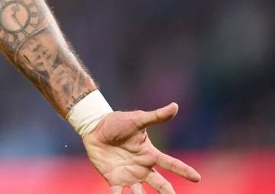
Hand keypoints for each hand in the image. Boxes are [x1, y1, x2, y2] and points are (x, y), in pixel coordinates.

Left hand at [83, 103, 200, 192]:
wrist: (94, 128)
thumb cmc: (117, 122)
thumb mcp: (137, 119)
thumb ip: (155, 116)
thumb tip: (175, 106)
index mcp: (150, 155)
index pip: (171, 164)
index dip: (183, 170)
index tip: (197, 178)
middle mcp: (143, 168)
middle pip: (160, 184)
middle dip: (168, 193)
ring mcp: (129, 176)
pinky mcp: (113, 180)